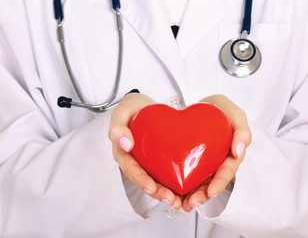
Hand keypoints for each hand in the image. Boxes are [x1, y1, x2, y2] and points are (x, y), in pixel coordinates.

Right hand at [108, 93, 182, 209]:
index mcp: (124, 153)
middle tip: (171, 200)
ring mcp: (148, 163)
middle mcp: (135, 162)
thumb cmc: (130, 109)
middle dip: (158, 193)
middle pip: (145, 181)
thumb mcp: (122, 113)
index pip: (131, 170)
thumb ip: (118, 127)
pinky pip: (167, 173)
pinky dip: (176, 182)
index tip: (151, 187)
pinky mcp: (159, 161)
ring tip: (181, 201)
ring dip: (168, 193)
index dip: (141, 180)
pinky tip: (188, 188)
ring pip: (157, 181)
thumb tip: (125, 144)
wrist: (143, 106)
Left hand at [182, 95, 251, 211]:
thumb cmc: (221, 109)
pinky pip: (187, 177)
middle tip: (190, 204)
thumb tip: (239, 151)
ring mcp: (205, 165)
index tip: (211, 190)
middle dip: (202, 196)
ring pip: (199, 185)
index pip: (227, 171)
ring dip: (191, 196)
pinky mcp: (192, 164)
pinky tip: (171, 194)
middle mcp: (219, 164)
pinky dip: (181, 187)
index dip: (220, 182)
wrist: (202, 107)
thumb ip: (242, 130)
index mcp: (231, 155)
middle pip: (212, 184)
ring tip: (179, 204)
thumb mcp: (235, 114)